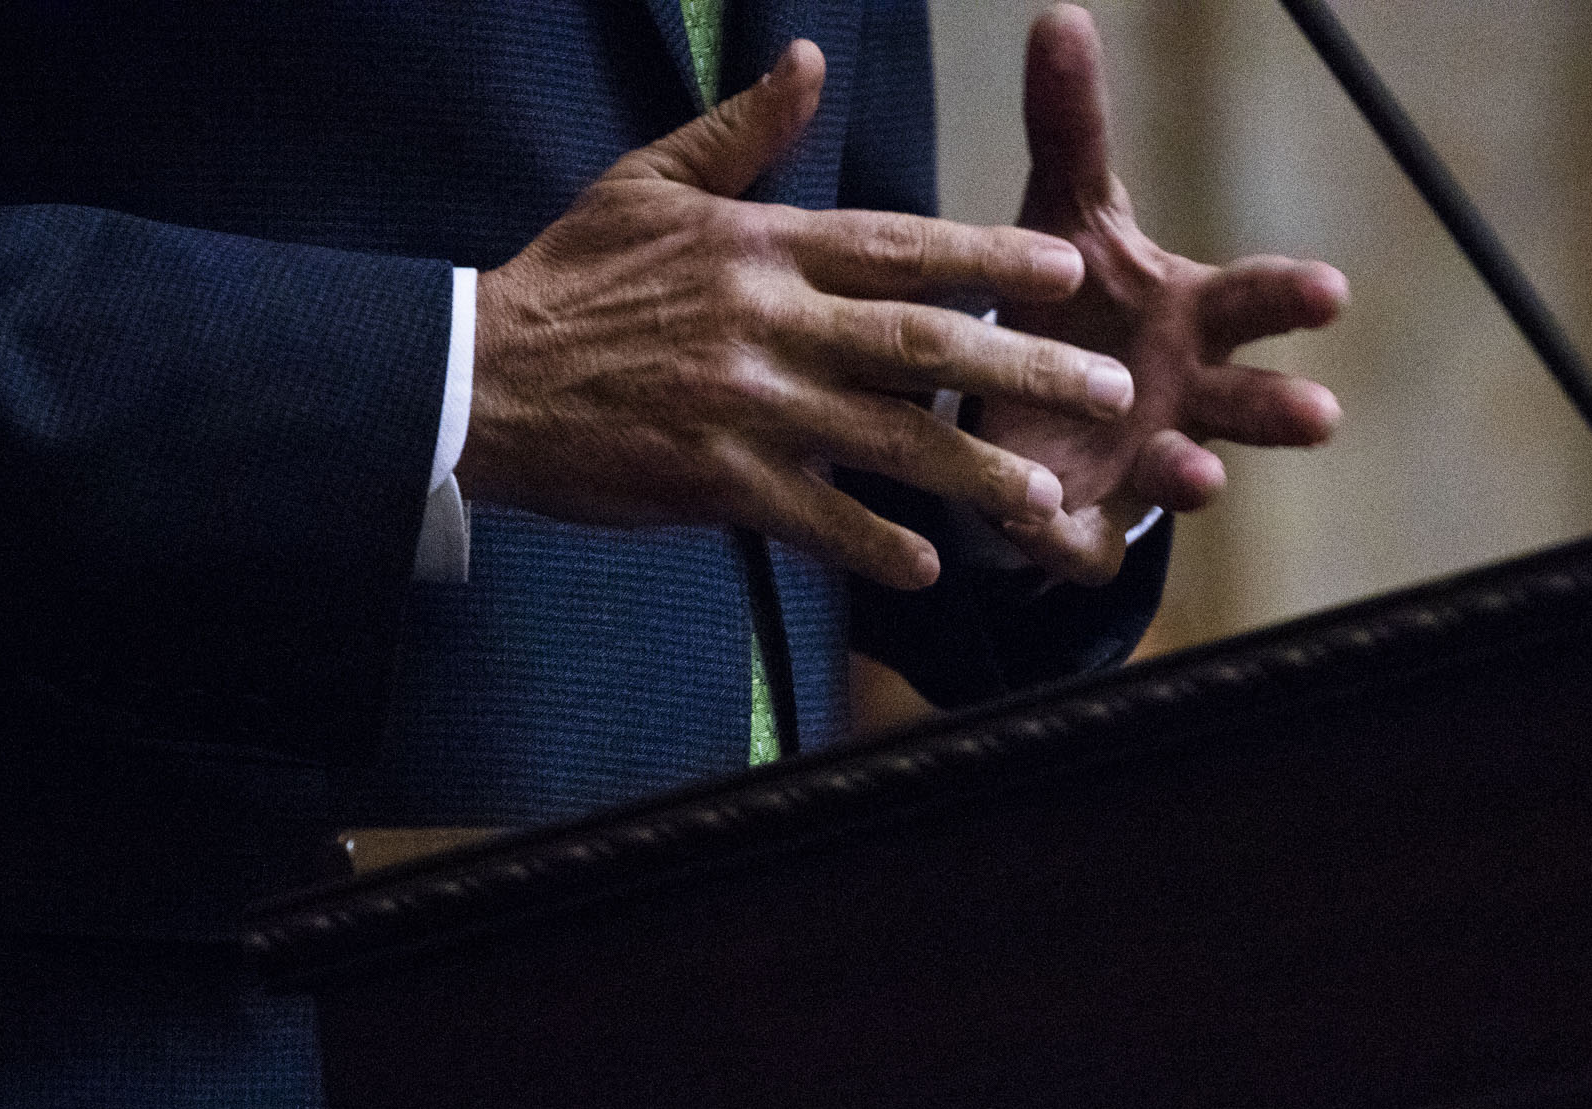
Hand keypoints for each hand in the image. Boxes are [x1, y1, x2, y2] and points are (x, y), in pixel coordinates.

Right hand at [455, 40, 1138, 588]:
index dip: (992, 258)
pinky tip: (930, 566)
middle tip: (1114, 392)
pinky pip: (813, 517)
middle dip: (1026, 369)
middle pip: (923, 346)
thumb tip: (804, 58)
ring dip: (974, 472)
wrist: (477, 375)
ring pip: (886, 440)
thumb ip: (742, 133)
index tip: (1070, 269)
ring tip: (1048, 498)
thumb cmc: (568, 276)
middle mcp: (768, 322)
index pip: (901, 246)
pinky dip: (872, 543)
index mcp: (764, 245)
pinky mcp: (714, 479)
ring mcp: (745, 406)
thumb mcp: (648, 181)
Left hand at [976, 5, 1348, 582]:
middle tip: (1322, 415)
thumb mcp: (1064, 215)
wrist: (1027, 410)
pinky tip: (1055, 526)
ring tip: (1201, 473)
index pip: (1257, 302)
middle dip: (1283, 409)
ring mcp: (1144, 465)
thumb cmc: (1072, 303)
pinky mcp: (1084, 525)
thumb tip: (1059, 16)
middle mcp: (1188, 398)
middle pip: (1250, 403)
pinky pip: (1082, 542)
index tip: (1333, 291)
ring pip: (1187, 476)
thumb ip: (1069, 130)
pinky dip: (1072, 538)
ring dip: (1198, 476)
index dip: (1294, 299)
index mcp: (1193, 318)